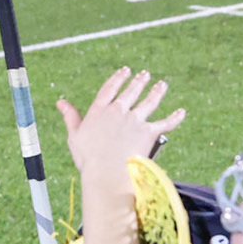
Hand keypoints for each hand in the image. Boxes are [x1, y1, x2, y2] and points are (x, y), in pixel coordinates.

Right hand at [57, 68, 184, 194]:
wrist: (107, 173)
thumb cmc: (88, 158)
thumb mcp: (75, 135)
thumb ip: (70, 116)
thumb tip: (60, 102)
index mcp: (99, 110)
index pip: (110, 88)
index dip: (118, 78)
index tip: (125, 70)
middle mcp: (118, 111)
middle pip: (131, 92)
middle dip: (139, 81)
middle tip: (145, 75)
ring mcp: (135, 120)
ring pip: (149, 101)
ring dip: (157, 92)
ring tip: (162, 85)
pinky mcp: (149, 132)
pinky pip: (166, 123)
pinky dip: (175, 118)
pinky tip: (182, 112)